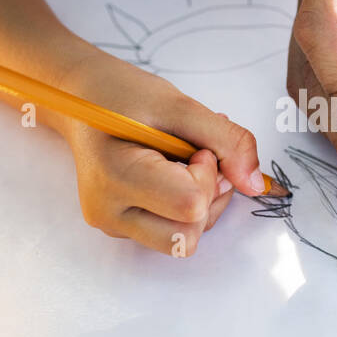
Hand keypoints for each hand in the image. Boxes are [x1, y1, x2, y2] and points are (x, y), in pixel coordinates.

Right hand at [56, 54, 265, 254]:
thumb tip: (256, 185)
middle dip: (208, 196)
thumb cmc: (120, 96)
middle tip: (195, 156)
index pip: (190, 205)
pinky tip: (175, 175)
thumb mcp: (180, 105)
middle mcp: (109, 213)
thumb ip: (227, 140)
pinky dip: (189, 208)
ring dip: (202, 204)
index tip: (194, 147)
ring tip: (185, 163)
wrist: (79, 101)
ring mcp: (114, 225)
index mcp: (115, 178)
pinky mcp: (123, 228)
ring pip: (185, 241)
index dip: (207, 174)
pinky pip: (174, 233)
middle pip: (188, 235)